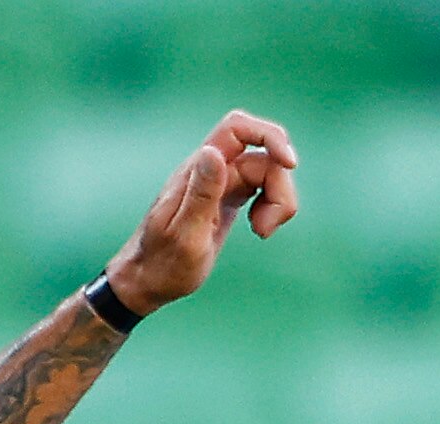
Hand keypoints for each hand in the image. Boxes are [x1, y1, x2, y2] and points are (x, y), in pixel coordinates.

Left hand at [102, 110, 298, 315]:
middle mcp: (212, 169)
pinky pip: (264, 188)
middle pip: (264, 157)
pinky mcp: (230, 197)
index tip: (290, 164)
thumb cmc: (163, 264)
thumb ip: (201, 193)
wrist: (149, 279)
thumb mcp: (184, 234)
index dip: (269, 136)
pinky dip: (272, 207)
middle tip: (264, 229)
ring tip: (260, 232)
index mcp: (197, 170)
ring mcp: (222, 182)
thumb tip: (215, 152)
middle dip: (279, 189)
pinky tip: (258, 229)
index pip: (237, 128)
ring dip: (278, 203)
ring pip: (269, 173)